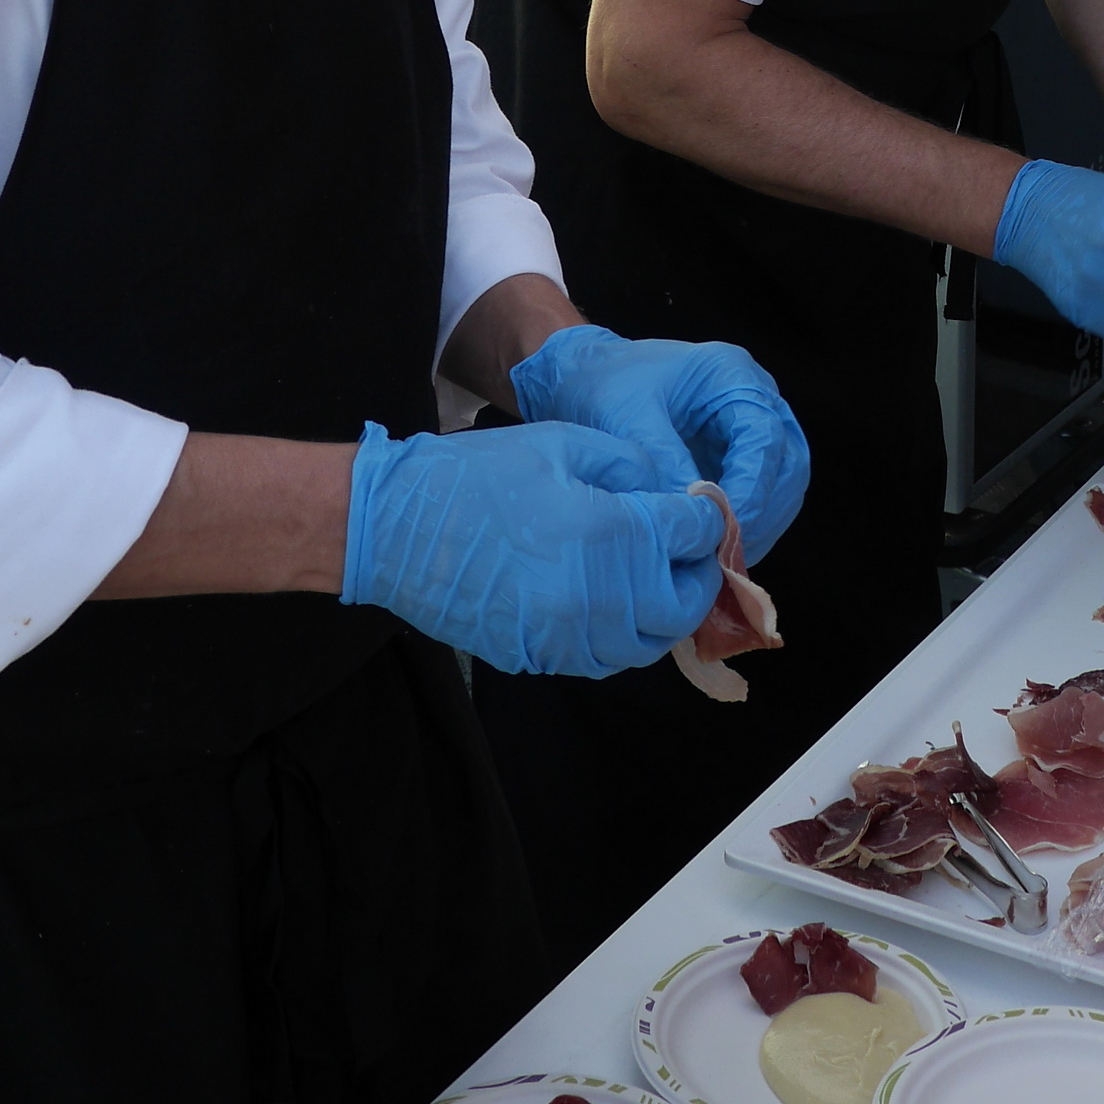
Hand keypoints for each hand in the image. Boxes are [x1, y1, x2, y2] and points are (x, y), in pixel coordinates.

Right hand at [342, 419, 724, 679]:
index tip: (703, 509)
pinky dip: (622, 639)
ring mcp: (567, 635)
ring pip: (646, 645)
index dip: (706, 518)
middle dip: (696, 576)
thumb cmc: (475, 476)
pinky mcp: (539, 655)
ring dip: (663, 614)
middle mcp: (598, 596)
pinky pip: (603, 661)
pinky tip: (614, 607)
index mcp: (610, 533)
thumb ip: (628, 463)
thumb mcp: (562, 442)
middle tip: (690, 553)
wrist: (397, 528)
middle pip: (682, 604)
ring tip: (657, 582)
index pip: (692, 536)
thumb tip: (668, 488)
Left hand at [512, 326, 809, 565]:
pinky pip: (761, 499)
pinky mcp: (738, 459)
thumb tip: (695, 512)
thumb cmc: (605, 386)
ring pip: (783, 486)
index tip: (726, 523)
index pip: (765, 436)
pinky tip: (717, 551)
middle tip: (727, 549)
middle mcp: (753, 399)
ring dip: (759, 525)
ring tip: (720, 557)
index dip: (753, 485)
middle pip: (787, 464)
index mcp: (732, 374)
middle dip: (762, 511)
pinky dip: (747, 527)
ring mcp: (749, 431)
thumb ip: (663, 460)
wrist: (585, 380)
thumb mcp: (627, 416)